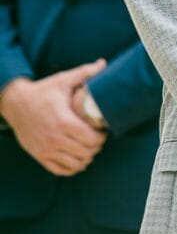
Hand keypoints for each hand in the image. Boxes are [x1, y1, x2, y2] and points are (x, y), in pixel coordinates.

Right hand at [0, 60, 107, 175]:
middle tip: (98, 140)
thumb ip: (85, 73)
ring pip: (75, 164)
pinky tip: (77, 159)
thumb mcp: (62, 80)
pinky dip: (72, 168)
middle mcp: (54, 138)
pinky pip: (60, 170)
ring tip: (89, 149)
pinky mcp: (39, 155)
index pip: (91, 139)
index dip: (101, 137)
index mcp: (63, 121)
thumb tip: (103, 63)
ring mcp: (45, 149)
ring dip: (86, 158)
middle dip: (96, 147)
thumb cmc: (43, 91)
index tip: (103, 131)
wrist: (16, 103)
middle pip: (85, 153)